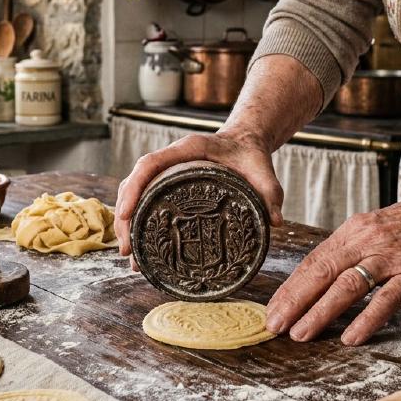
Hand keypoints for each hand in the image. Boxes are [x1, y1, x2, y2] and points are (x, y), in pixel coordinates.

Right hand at [114, 130, 283, 267]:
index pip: (149, 164)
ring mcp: (166, 171)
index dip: (134, 188)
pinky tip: (141, 247)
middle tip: (127, 251)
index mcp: (187, 149)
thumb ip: (271, 193)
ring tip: (131, 257)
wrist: (247, 143)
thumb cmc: (252, 156)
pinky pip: (144, 198)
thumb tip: (275, 222)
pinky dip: (137, 221)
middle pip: (134, 183)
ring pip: (134, 192)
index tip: (125, 214)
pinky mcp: (167, 183)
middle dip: (125, 216)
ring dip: (127, 222)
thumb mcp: (264, 173)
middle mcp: (170, 159)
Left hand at [265, 188, 400, 345]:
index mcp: (352, 231)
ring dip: (320, 312)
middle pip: (321, 273)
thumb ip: (349, 251)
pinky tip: (350, 337)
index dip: (290, 286)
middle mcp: (366, 242)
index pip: (313, 261)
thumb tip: (320, 275)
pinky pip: (387, 299)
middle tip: (274, 324)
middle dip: (294, 301)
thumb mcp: (374, 228)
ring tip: (301, 333)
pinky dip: (367, 319)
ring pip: (347, 287)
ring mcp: (390, 258)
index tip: (272, 307)